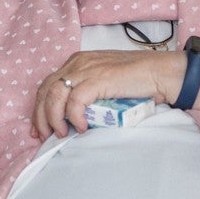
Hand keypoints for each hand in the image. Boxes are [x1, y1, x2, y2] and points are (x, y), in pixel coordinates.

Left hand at [31, 50, 175, 139]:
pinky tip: (82, 127)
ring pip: (54, 95)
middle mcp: (77, 63)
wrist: (160, 72)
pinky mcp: (98, 79)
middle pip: (45, 90)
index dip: (40, 107)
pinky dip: (74, 116)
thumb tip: (76, 118)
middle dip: (40, 116)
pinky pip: (75, 101)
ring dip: (54, 118)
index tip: (39, 128)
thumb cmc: (137, 80)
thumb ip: (89, 93)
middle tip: (44, 136)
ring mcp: (86, 70)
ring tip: (62, 134)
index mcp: (77, 62)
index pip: (48, 85)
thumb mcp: (104, 82)